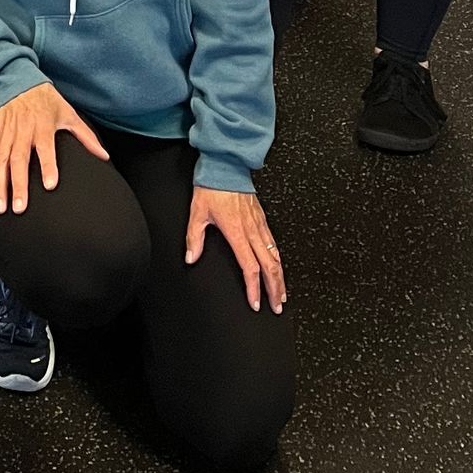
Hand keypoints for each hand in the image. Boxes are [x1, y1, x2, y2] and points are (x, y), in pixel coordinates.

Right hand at [0, 82, 108, 214]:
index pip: (46, 147)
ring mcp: (7, 132)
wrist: (18, 78)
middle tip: (19, 207)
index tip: (50, 185)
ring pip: (1, 160)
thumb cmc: (46, 99)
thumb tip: (104, 155)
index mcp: (43, 124)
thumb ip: (85, 136)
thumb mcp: (68, 112)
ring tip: (1, 207)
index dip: (48, 165)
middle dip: (18, 184)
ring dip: (0, 184)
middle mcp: (23, 129)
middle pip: (19, 159)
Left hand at [186, 186, 286, 312]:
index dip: (253, 288)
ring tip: (282, 293)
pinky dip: (279, 259)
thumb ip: (194, 238)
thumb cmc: (212, 186)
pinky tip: (279, 265)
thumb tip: (191, 258)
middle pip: (269, 266)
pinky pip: (274, 242)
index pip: (250, 267)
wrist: (225, 165)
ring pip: (275, 256)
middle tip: (276, 306)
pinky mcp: (262, 217)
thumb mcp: (197, 212)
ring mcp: (259, 224)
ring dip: (280, 277)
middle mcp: (252, 230)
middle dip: (274, 289)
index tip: (255, 303)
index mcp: (237, 232)